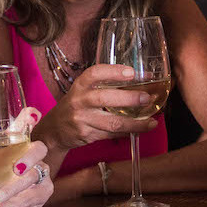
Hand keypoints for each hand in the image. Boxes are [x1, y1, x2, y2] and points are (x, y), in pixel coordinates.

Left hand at [0, 107, 53, 206]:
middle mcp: (29, 156)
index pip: (26, 123)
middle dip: (28, 159)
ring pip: (34, 178)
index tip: (32, 116)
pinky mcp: (40, 194)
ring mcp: (38, 175)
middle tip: (15, 170)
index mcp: (12, 143)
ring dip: (12, 192)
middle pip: (39, 149)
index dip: (31, 118)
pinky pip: (33, 199)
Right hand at [36, 63, 161, 150]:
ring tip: (152, 122)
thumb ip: (104, 85)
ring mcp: (82, 119)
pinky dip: (128, 132)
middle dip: (129, 98)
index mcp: (80, 85)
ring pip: (112, 122)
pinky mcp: (87, 135)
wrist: (54, 130)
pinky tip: (141, 129)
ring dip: (135, 123)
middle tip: (147, 98)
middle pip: (105, 98)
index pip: (95, 74)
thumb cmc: (76, 106)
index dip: (113, 71)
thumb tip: (139, 79)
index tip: (132, 72)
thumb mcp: (83, 91)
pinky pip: (111, 134)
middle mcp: (79, 101)